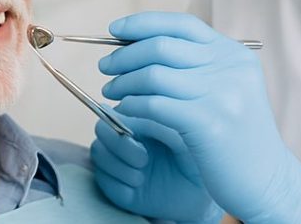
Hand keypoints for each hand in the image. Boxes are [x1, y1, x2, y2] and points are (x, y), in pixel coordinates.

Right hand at [91, 111, 222, 222]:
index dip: (117, 118)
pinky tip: (138, 187)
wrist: (201, 194)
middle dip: (119, 144)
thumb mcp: (181, 130)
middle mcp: (124, 138)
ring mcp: (118, 161)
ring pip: (98, 153)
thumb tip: (126, 106)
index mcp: (138, 119)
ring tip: (143, 176)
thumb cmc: (196, 157)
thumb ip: (156, 115)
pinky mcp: (115, 186)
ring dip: (120, 167)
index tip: (136, 133)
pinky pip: (102, 180)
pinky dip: (120, 185)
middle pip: (101, 129)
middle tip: (144, 158)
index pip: (112, 110)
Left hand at [99, 12, 300, 223]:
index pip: (181, 24)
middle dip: (124, 55)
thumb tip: (138, 45)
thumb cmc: (236, 138)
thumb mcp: (226, 90)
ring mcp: (221, 94)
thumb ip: (195, 66)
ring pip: (153, 74)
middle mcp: (230, 67)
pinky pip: (155, 105)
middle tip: (105, 68)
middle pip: (162, 45)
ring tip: (111, 92)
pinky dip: (133, 105)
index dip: (143, 23)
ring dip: (123, 82)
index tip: (114, 30)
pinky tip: (125, 110)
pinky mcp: (208, 123)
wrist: (267, 181)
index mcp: (234, 54)